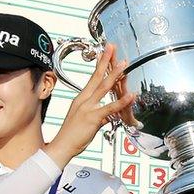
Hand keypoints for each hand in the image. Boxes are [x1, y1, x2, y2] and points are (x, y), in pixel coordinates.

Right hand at [44, 44, 135, 168]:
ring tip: (124, 64)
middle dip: (106, 61)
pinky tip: (131, 95)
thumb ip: (97, 113)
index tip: (103, 52)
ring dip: (114, 75)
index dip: (99, 64)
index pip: (92, 78)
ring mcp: (88, 108)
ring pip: (103, 88)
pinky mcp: (93, 118)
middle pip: (97, 77)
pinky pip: (110, 108)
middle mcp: (84, 100)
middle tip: (112, 47)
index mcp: (81, 99)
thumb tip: (107, 112)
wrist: (62, 146)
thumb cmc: (72, 135)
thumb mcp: (84, 119)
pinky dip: (122, 101)